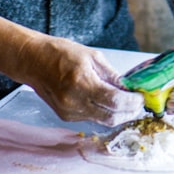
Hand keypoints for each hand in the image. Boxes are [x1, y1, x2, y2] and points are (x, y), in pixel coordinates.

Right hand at [20, 36, 146, 126]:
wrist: (33, 61)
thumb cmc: (60, 53)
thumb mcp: (92, 56)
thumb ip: (111, 75)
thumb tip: (127, 88)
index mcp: (81, 82)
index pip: (114, 101)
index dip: (132, 102)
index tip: (140, 98)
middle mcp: (74, 101)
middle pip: (110, 117)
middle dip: (128, 112)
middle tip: (137, 104)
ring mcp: (69, 111)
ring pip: (101, 120)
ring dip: (116, 114)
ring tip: (126, 103)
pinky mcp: (65, 116)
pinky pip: (91, 118)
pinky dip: (102, 112)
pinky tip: (107, 102)